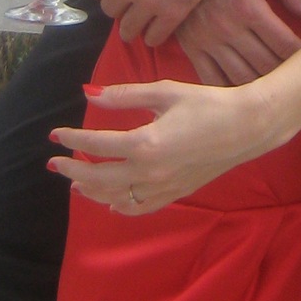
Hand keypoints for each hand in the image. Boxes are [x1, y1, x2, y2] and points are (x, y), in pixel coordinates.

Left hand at [50, 77, 273, 213]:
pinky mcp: (175, 194)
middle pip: (99, 177)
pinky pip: (139, 208)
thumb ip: (125, 95)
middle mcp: (149, 172)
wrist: (246, 127)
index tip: (56, 135)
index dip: (73, 139)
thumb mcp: (164, 92)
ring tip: (75, 182)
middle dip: (72, 170)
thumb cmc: (206, 103)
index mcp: (144, 143)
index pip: (97, 144)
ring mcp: (162, 187)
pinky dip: (120, 207)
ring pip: (115, 198)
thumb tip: (90, 95)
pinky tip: (110, 203)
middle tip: (54, 163)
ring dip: (91, 190)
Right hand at [174, 0, 300, 85]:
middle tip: (299, 78)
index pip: (283, 42)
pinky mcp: (191, 48)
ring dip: (262, 86)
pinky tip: (245, 93)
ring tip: (277, 87)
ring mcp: (207, 41)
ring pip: (241, 77)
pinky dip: (231, 91)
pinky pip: (212, 79)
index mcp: (247, 6)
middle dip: (286, 74)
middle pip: (266, 64)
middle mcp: (227, 28)